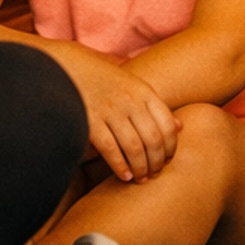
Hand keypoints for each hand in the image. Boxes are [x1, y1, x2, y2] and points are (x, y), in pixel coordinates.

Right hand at [58, 47, 180, 183]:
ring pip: (134, 148)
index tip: (168, 161)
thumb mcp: (132, 85)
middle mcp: (129, 100)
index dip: (171, 148)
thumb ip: (155, 106)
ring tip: (141, 179)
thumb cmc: (101, 79)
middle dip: (157, 162)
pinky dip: (119, 166)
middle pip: (154, 140)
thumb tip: (180, 126)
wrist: (63, 65)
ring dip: (140, 168)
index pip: (168, 125)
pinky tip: (124, 176)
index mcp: (144, 91)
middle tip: (154, 174)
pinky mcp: (89, 121)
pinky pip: (110, 149)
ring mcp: (109, 110)